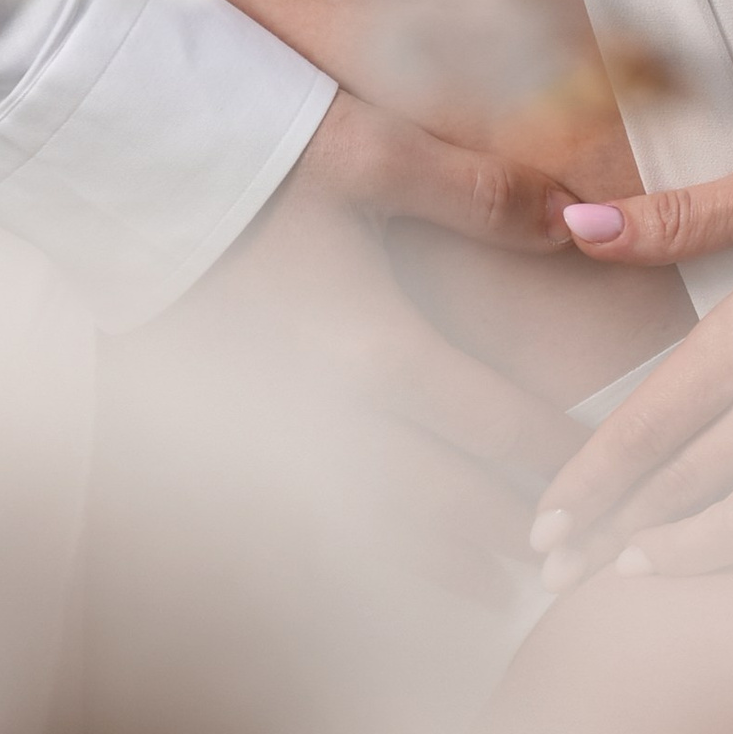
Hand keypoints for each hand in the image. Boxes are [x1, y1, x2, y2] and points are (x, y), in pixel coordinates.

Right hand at [211, 91, 586, 563]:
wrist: (128, 164)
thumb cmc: (253, 149)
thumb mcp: (377, 151)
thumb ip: (481, 194)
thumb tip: (577, 220)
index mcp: (376, 350)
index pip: (491, 424)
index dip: (554, 456)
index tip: (604, 480)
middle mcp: (330, 408)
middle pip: (439, 495)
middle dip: (504, 529)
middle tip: (563, 561)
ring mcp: (276, 423)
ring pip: (374, 518)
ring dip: (438, 553)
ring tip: (486, 584)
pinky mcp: (232, 419)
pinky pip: (307, 511)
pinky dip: (358, 542)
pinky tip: (375, 552)